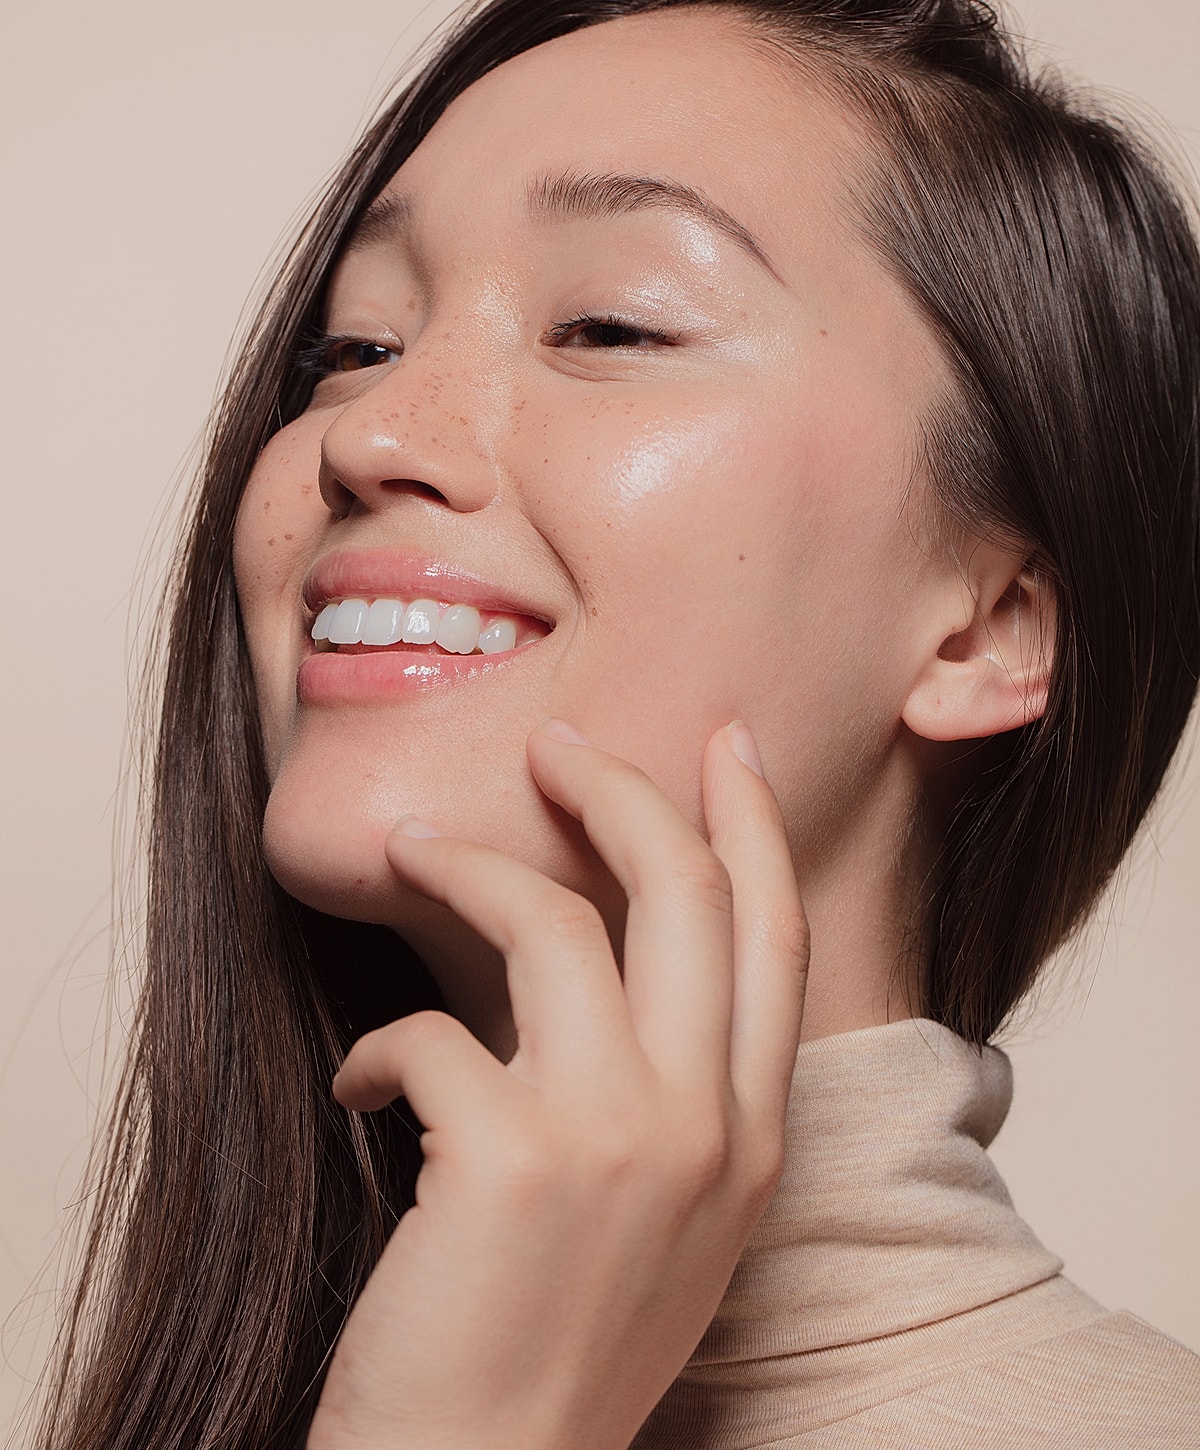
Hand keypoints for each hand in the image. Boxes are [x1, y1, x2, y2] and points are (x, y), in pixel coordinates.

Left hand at [307, 720, 807, 1449]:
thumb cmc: (556, 1339)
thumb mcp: (664, 1215)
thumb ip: (669, 1093)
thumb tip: (603, 963)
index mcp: (753, 1137)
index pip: (775, 935)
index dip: (752, 824)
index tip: (726, 748)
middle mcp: (707, 1125)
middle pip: (685, 890)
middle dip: (620, 789)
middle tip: (556, 746)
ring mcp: (618, 1137)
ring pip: (552, 921)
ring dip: (465, 866)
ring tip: (411, 850)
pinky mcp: (510, 1158)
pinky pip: (430, 1030)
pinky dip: (380, 1042)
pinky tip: (360, 1082)